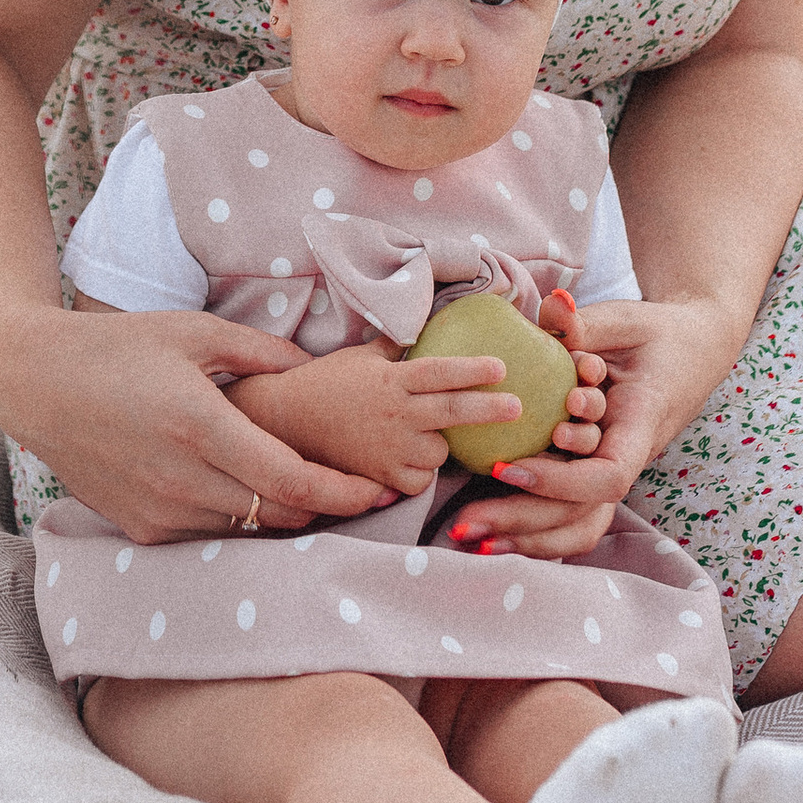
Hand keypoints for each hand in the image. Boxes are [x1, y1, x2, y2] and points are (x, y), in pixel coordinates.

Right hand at [0, 302, 400, 544]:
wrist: (37, 383)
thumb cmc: (117, 347)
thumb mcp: (193, 332)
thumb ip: (262, 352)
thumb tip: (315, 368)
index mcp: (201, 427)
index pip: (293, 482)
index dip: (344, 493)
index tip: (376, 487)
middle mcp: (181, 479)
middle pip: (279, 515)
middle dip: (323, 505)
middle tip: (353, 484)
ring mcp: (158, 510)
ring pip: (246, 530)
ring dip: (281, 514)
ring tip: (301, 484)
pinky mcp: (140, 527)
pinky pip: (209, 533)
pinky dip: (236, 518)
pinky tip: (241, 488)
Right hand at [222, 339, 529, 501]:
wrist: (286, 421)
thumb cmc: (326, 382)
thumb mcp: (361, 355)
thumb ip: (395, 345)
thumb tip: (426, 321)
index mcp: (391, 379)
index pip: (440, 372)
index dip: (472, 369)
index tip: (502, 367)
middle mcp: (394, 413)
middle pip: (452, 413)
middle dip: (489, 410)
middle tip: (517, 408)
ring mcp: (387, 447)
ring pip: (438, 453)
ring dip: (445, 447)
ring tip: (438, 437)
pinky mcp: (378, 476)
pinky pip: (417, 481)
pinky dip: (422, 474)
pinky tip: (418, 462)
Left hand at [445, 293, 742, 561]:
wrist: (690, 352)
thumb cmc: (655, 335)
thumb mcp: (626, 321)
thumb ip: (587, 323)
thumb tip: (554, 306)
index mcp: (639, 426)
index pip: (607, 476)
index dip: (558, 480)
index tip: (506, 466)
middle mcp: (623, 456)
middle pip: (581, 511)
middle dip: (522, 518)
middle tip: (464, 520)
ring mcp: (607, 467)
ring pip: (575, 522)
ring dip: (523, 535)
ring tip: (467, 537)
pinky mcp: (589, 468)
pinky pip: (565, 512)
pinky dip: (528, 526)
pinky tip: (483, 535)